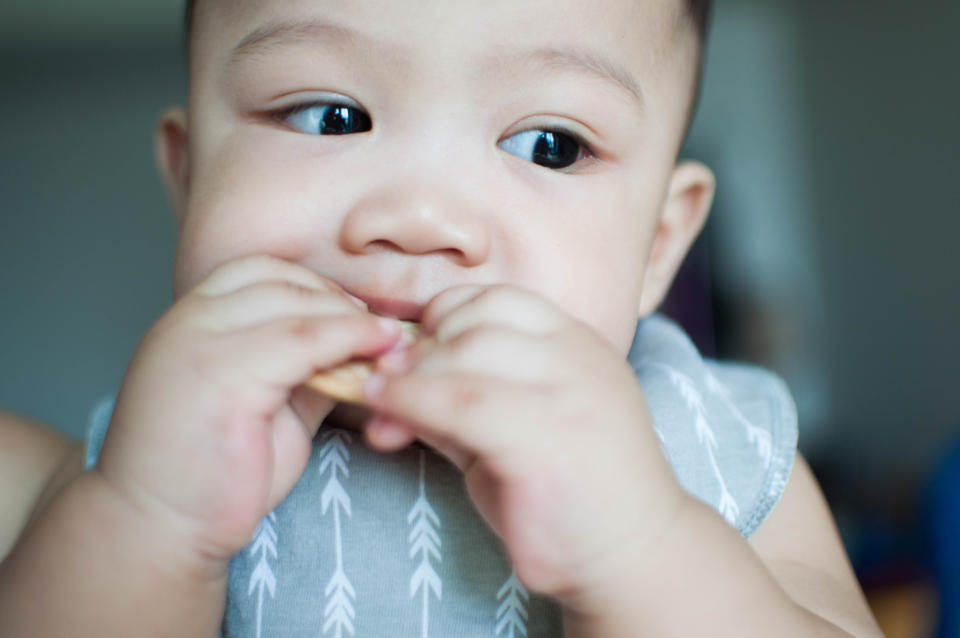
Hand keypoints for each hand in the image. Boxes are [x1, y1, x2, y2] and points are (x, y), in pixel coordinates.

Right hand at [95, 255, 401, 562]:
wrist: (157, 529)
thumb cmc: (211, 475)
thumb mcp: (266, 403)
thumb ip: (301, 368)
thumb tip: (356, 345)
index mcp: (188, 321)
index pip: (257, 271)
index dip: (312, 284)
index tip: (352, 312)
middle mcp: (187, 322)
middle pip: (278, 281)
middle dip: (337, 300)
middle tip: (380, 330)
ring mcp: (200, 345)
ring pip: (296, 307)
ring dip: (350, 321)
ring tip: (388, 342)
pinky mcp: (221, 377)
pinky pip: (302, 343)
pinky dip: (348, 342)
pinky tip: (375, 353)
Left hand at [362, 285, 687, 610]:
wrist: (633, 557)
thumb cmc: (570, 493)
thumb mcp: (514, 429)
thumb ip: (465, 398)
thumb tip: (389, 380)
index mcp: (577, 344)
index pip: (496, 300)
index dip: (442, 321)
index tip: (413, 358)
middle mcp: (578, 356)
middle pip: (474, 321)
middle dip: (417, 352)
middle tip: (381, 388)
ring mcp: (569, 392)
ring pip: (463, 354)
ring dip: (406, 380)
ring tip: (377, 409)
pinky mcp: (548, 437)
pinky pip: (460, 403)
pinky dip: (410, 406)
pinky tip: (386, 427)